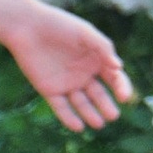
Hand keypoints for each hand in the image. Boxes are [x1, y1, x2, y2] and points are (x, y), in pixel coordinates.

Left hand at [6, 0, 130, 132]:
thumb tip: (119, 67)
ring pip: (81, 104)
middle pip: (98, 94)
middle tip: (113, 116)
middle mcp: (83, 74)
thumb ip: (103, 48)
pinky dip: (69, 118)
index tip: (124, 97)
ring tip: (98, 124)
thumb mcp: (85, 33)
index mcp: (95, 60)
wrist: (28, 27)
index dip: (121, 87)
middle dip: (106, 106)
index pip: (114, 78)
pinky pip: (61, 107)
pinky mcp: (49, 90)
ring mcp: (67, 83)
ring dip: (90, 114)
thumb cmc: (60, 25)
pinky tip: (78, 127)